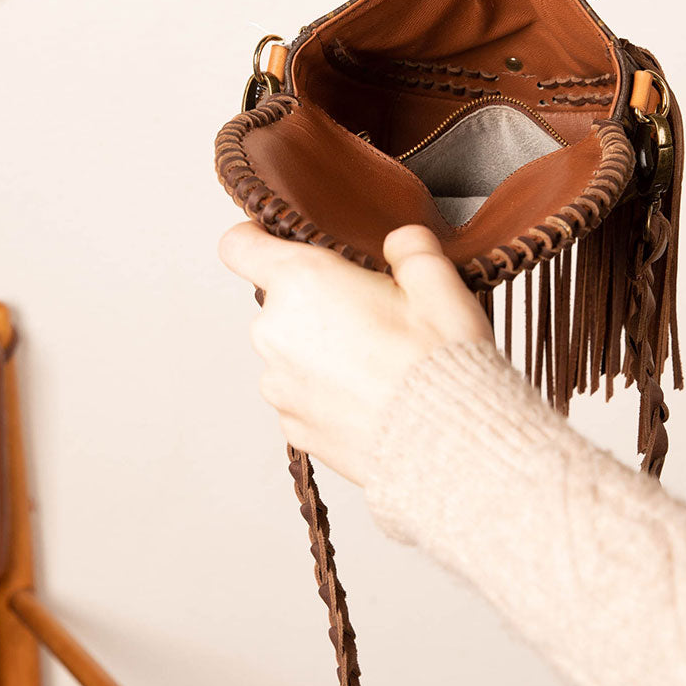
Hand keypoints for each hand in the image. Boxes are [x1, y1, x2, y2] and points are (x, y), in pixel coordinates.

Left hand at [219, 222, 493, 485]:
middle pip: (280, 304)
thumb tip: (401, 244)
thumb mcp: (438, 282)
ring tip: (380, 366)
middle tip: (375, 317)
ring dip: (323, 353)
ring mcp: (280, 386)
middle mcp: (276, 334)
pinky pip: (302, 397)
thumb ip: (410, 248)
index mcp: (302, 283)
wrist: (446, 445)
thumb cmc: (438, 364)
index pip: (239, 246)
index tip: (273, 242)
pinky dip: (329, 394)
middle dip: (319, 305)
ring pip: (292, 354)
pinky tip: (373, 399)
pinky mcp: (295, 429)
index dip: (256, 239)